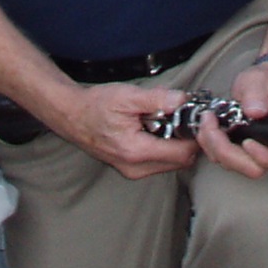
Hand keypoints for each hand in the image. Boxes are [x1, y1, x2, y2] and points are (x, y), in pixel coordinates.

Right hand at [50, 82, 199, 180]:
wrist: (72, 116)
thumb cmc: (96, 106)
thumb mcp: (128, 96)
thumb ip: (157, 99)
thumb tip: (182, 101)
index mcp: (136, 151)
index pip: (182, 153)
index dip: (194, 136)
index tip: (194, 119)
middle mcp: (136, 168)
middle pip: (180, 161)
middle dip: (185, 139)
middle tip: (179, 117)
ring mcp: (133, 171)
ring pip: (171, 163)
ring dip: (175, 143)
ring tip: (163, 121)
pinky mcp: (131, 169)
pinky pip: (159, 162)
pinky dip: (163, 146)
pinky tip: (154, 129)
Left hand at [192, 63, 267, 178]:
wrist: (260, 83)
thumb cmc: (266, 82)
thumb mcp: (261, 80)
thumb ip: (257, 93)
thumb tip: (255, 111)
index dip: (265, 157)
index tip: (247, 142)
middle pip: (253, 168)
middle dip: (227, 150)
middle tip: (214, 124)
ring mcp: (255, 154)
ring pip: (233, 165)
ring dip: (214, 145)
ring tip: (209, 119)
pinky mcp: (239, 152)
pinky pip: (221, 158)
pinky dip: (209, 144)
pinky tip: (208, 126)